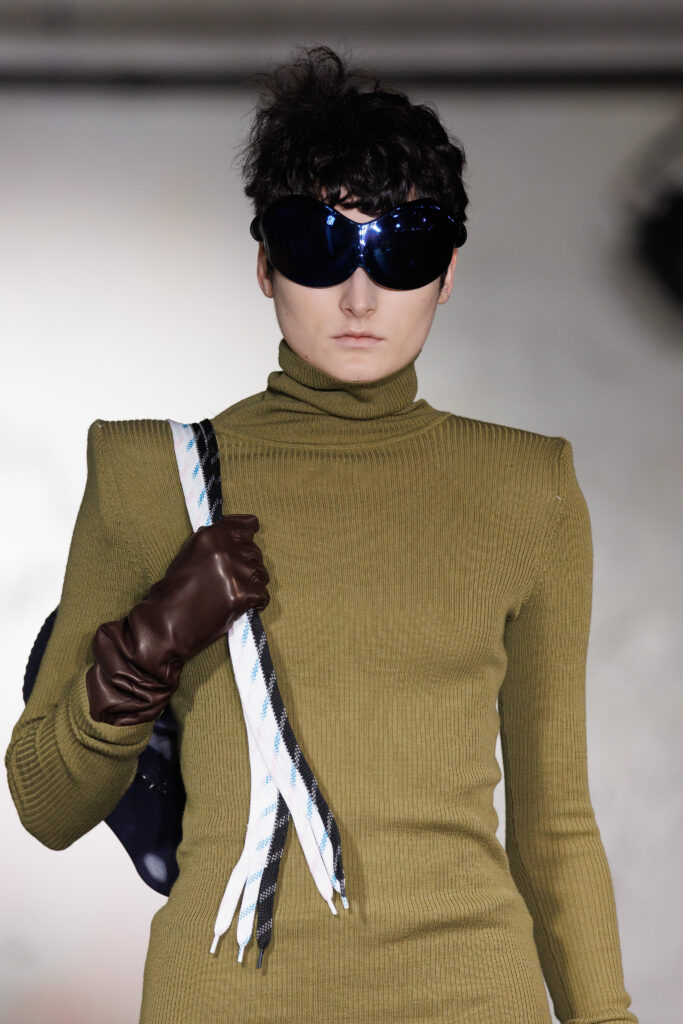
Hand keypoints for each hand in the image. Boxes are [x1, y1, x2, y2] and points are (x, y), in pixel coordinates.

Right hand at [85, 513, 269, 725]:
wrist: (165, 623)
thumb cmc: (173, 592)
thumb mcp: (189, 555)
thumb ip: (214, 544)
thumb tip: (238, 535)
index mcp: (211, 535)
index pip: (246, 526)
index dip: (247, 537)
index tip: (246, 544)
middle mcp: (225, 549)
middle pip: (255, 553)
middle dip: (248, 567)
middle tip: (229, 583)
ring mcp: (234, 571)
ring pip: (262, 574)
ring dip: (253, 586)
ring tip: (232, 596)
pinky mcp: (241, 594)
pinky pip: (263, 596)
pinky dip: (256, 604)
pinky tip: (240, 607)